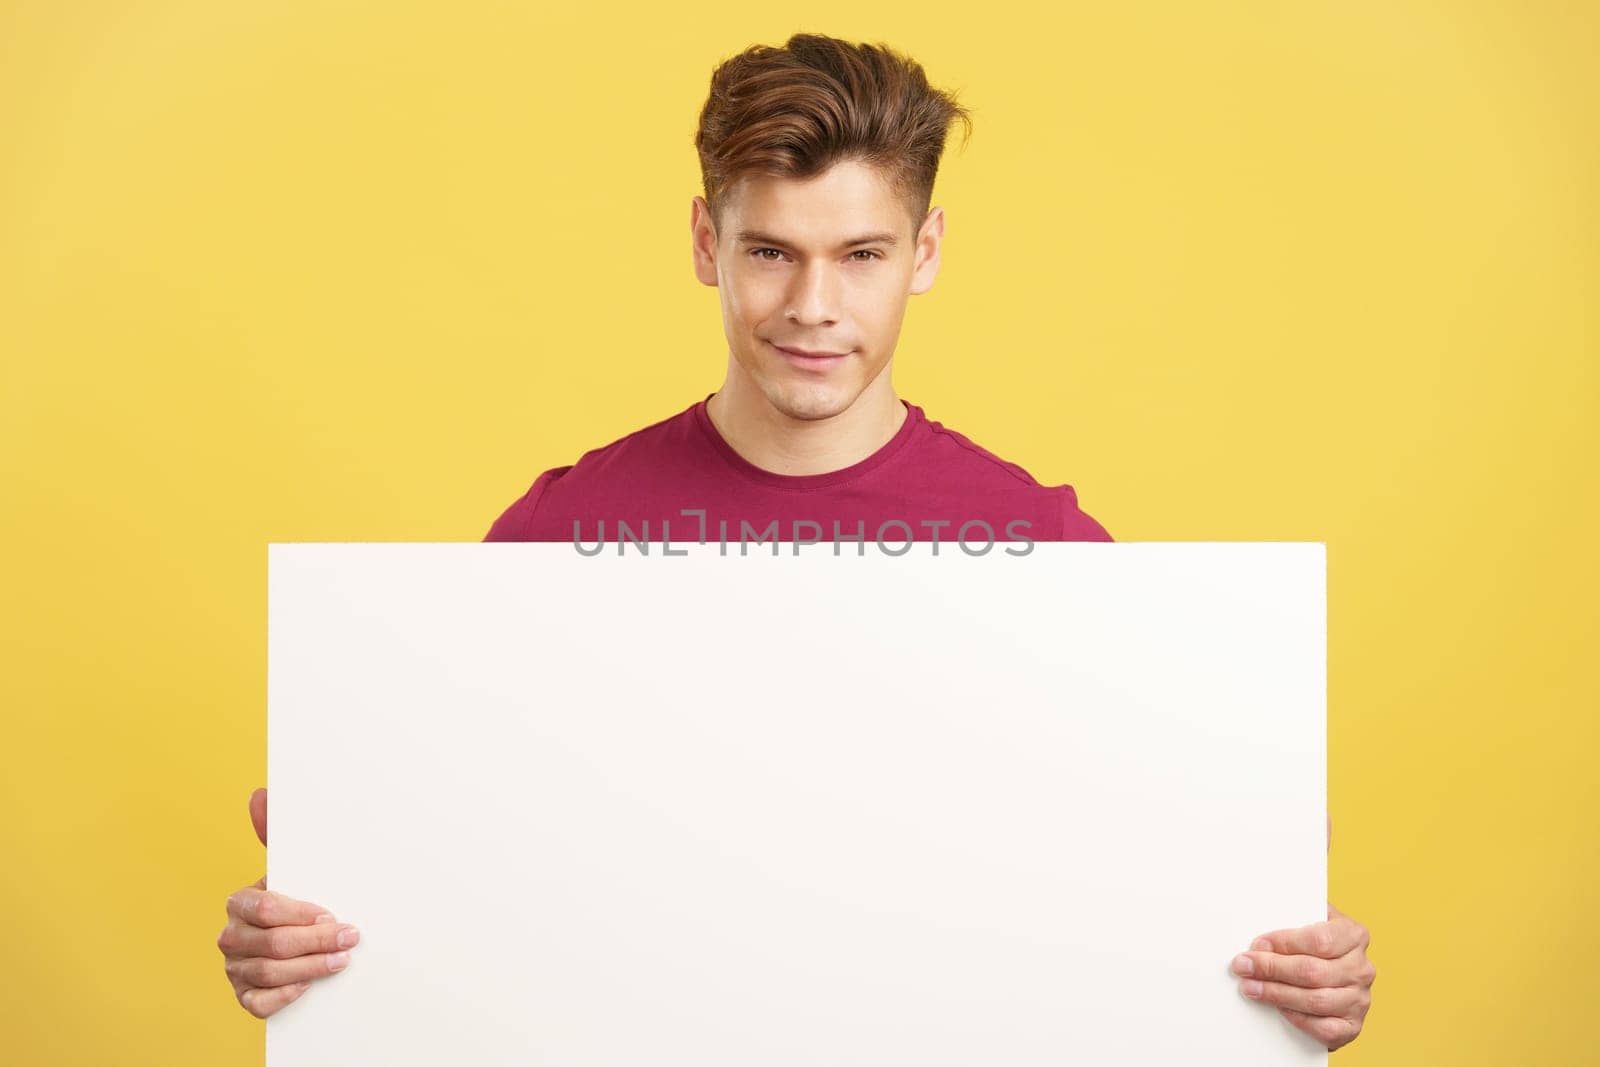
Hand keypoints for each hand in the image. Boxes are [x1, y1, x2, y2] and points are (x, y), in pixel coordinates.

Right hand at [216, 787, 360, 1017]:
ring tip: (342, 960)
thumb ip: (275, 832)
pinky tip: (309, 984)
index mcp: (239, 902)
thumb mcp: (291, 867)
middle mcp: (230, 936)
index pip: (265, 909)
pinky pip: (258, 1004)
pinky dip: (285, 996)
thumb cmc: (296, 897)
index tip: (333, 915)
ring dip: (311, 967)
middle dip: (316, 942)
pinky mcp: (244, 995)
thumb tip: (260, 794)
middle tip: (351, 938)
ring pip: (269, 973)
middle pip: (272, 943)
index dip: (301, 914)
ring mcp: (234, 968)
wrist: (294, 937)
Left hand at [1229, 816, 1374, 1050]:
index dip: (1283, 943)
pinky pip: (1326, 1029)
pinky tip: (1276, 1008)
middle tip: (1239, 965)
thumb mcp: (1304, 902)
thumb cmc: (1305, 935)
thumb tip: (1323, 815)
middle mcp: (1362, 966)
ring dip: (1275, 994)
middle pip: (1313, 972)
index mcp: (1353, 933)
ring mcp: (1360, 998)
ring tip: (1248, 986)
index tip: (1254, 942)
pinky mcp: (1352, 1026)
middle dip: (1270, 968)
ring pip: (1316, 1001)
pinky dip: (1297, 1019)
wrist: (1319, 978)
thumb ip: (1313, 859)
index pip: (1320, 939)